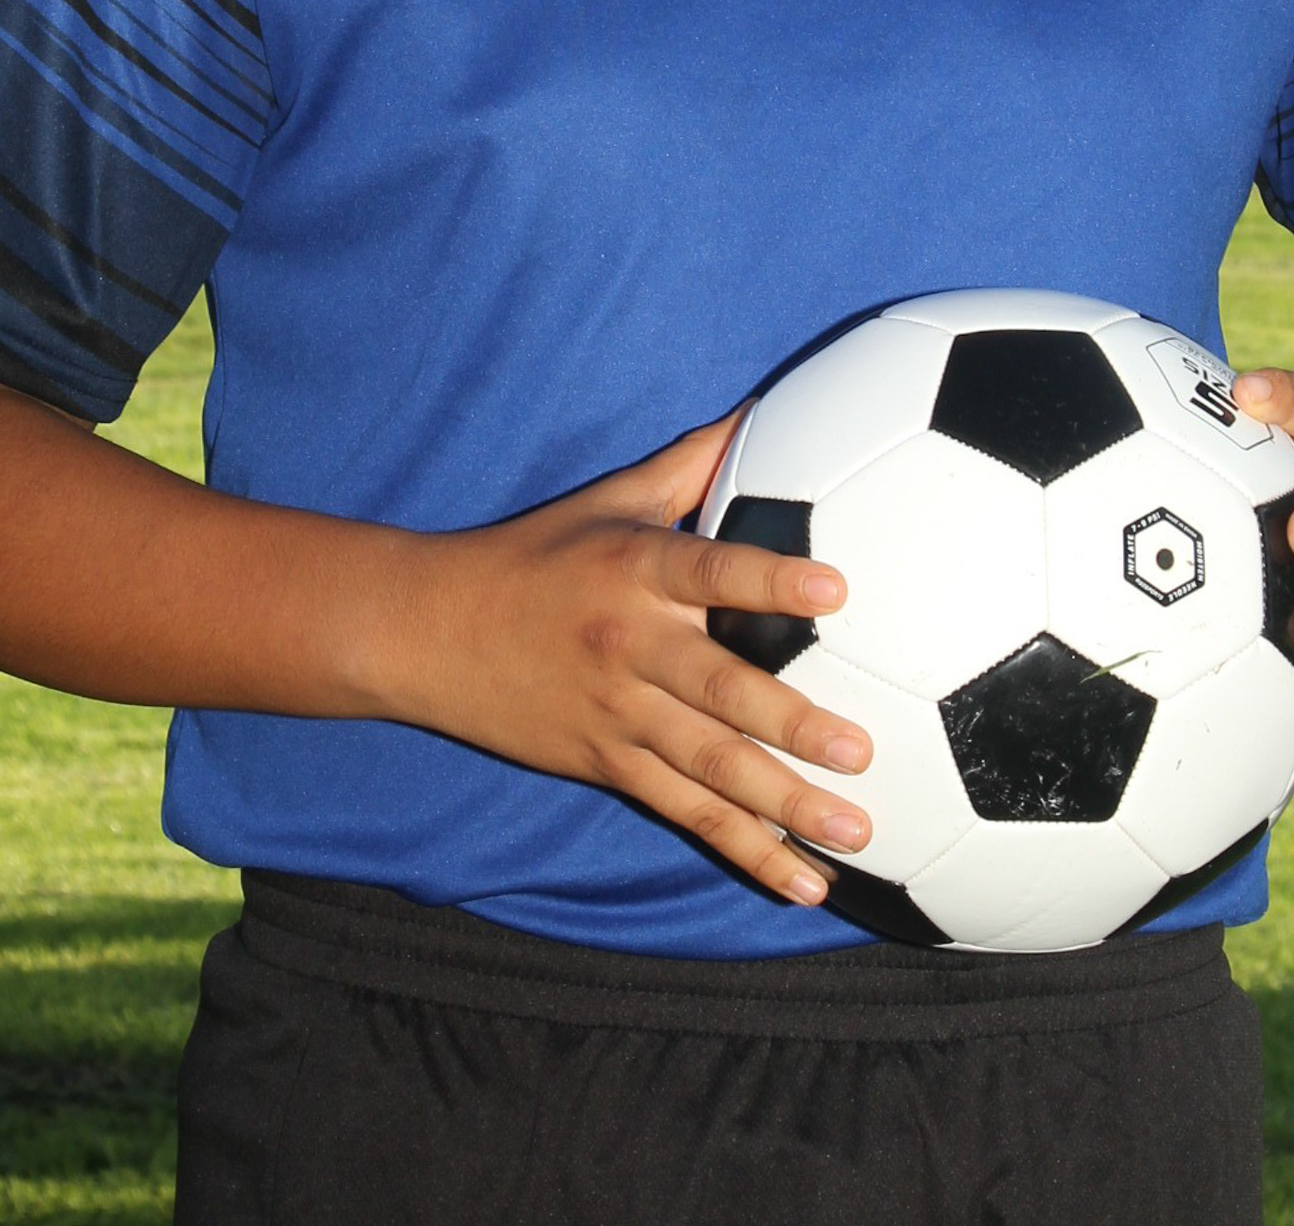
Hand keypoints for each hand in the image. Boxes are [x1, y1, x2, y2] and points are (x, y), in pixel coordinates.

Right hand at [415, 413, 874, 903]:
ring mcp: (619, 714)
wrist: (432, 630)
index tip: (837, 590)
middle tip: (860, 749)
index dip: (772, 578)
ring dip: (785, 804)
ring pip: (710, 768)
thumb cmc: (536, 554)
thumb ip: (692, 464)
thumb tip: (764, 410)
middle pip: (719, 690)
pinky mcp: (608, 765)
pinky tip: (801, 882)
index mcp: (637, 569)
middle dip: (791, 724)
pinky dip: (745, 850)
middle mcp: (631, 644)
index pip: (713, 570)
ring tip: (854, 833)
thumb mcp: (610, 499)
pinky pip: (686, 814)